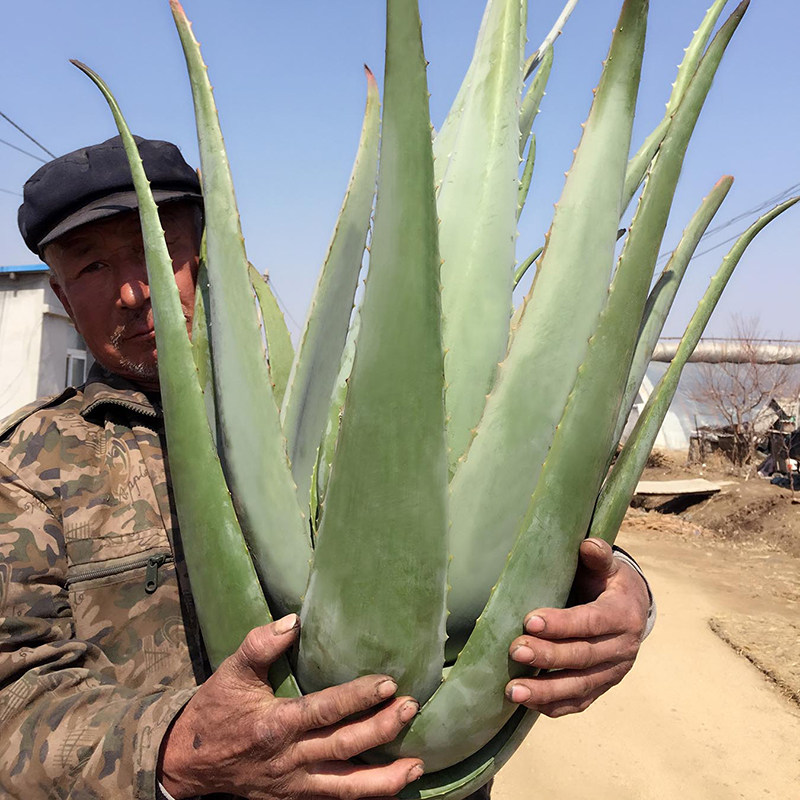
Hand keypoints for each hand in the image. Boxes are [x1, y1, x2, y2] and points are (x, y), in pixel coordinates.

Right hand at [159, 614, 423, 798]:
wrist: (187, 763)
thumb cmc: (214, 711)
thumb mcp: (231, 671)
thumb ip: (260, 644)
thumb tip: (293, 621)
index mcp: (275, 724)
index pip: (324, 710)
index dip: (358, 698)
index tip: (388, 684)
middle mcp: (288, 759)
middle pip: (343, 747)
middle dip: (381, 730)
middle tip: (410, 709)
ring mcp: (293, 784)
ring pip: (345, 787)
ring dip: (383, 779)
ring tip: (417, 766)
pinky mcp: (293, 798)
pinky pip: (333, 799)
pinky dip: (363, 795)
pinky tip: (391, 786)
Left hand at [505, 538, 649, 717]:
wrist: (632, 607)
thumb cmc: (609, 581)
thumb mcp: (608, 566)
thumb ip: (598, 556)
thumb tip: (588, 544)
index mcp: (623, 614)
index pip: (591, 622)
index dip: (561, 623)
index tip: (529, 620)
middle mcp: (622, 647)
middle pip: (582, 656)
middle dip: (547, 656)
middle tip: (515, 650)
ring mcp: (613, 672)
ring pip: (579, 685)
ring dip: (545, 690)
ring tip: (513, 690)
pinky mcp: (603, 686)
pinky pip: (579, 701)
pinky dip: (552, 705)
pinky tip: (526, 702)